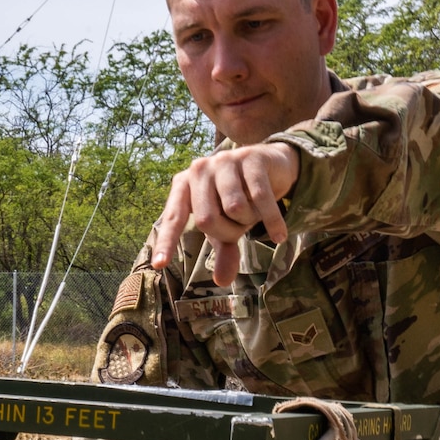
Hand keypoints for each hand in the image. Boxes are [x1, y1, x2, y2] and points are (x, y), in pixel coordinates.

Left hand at [150, 141, 300, 287]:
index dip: (167, 241)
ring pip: (234, 209)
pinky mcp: (251, 157)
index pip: (173, 218)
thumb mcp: (230, 226)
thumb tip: (222, 282)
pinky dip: (272, 221)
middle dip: (228, 232)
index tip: (159, 265)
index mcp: (184, 185)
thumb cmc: (242, 198)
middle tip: (241, 225)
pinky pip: (260, 199)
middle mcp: (199, 169)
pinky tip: (279, 236)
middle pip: (207, 220)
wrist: (273, 166)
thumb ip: (223, 251)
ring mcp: (224, 160)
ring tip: (255, 212)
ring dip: (250, 220)